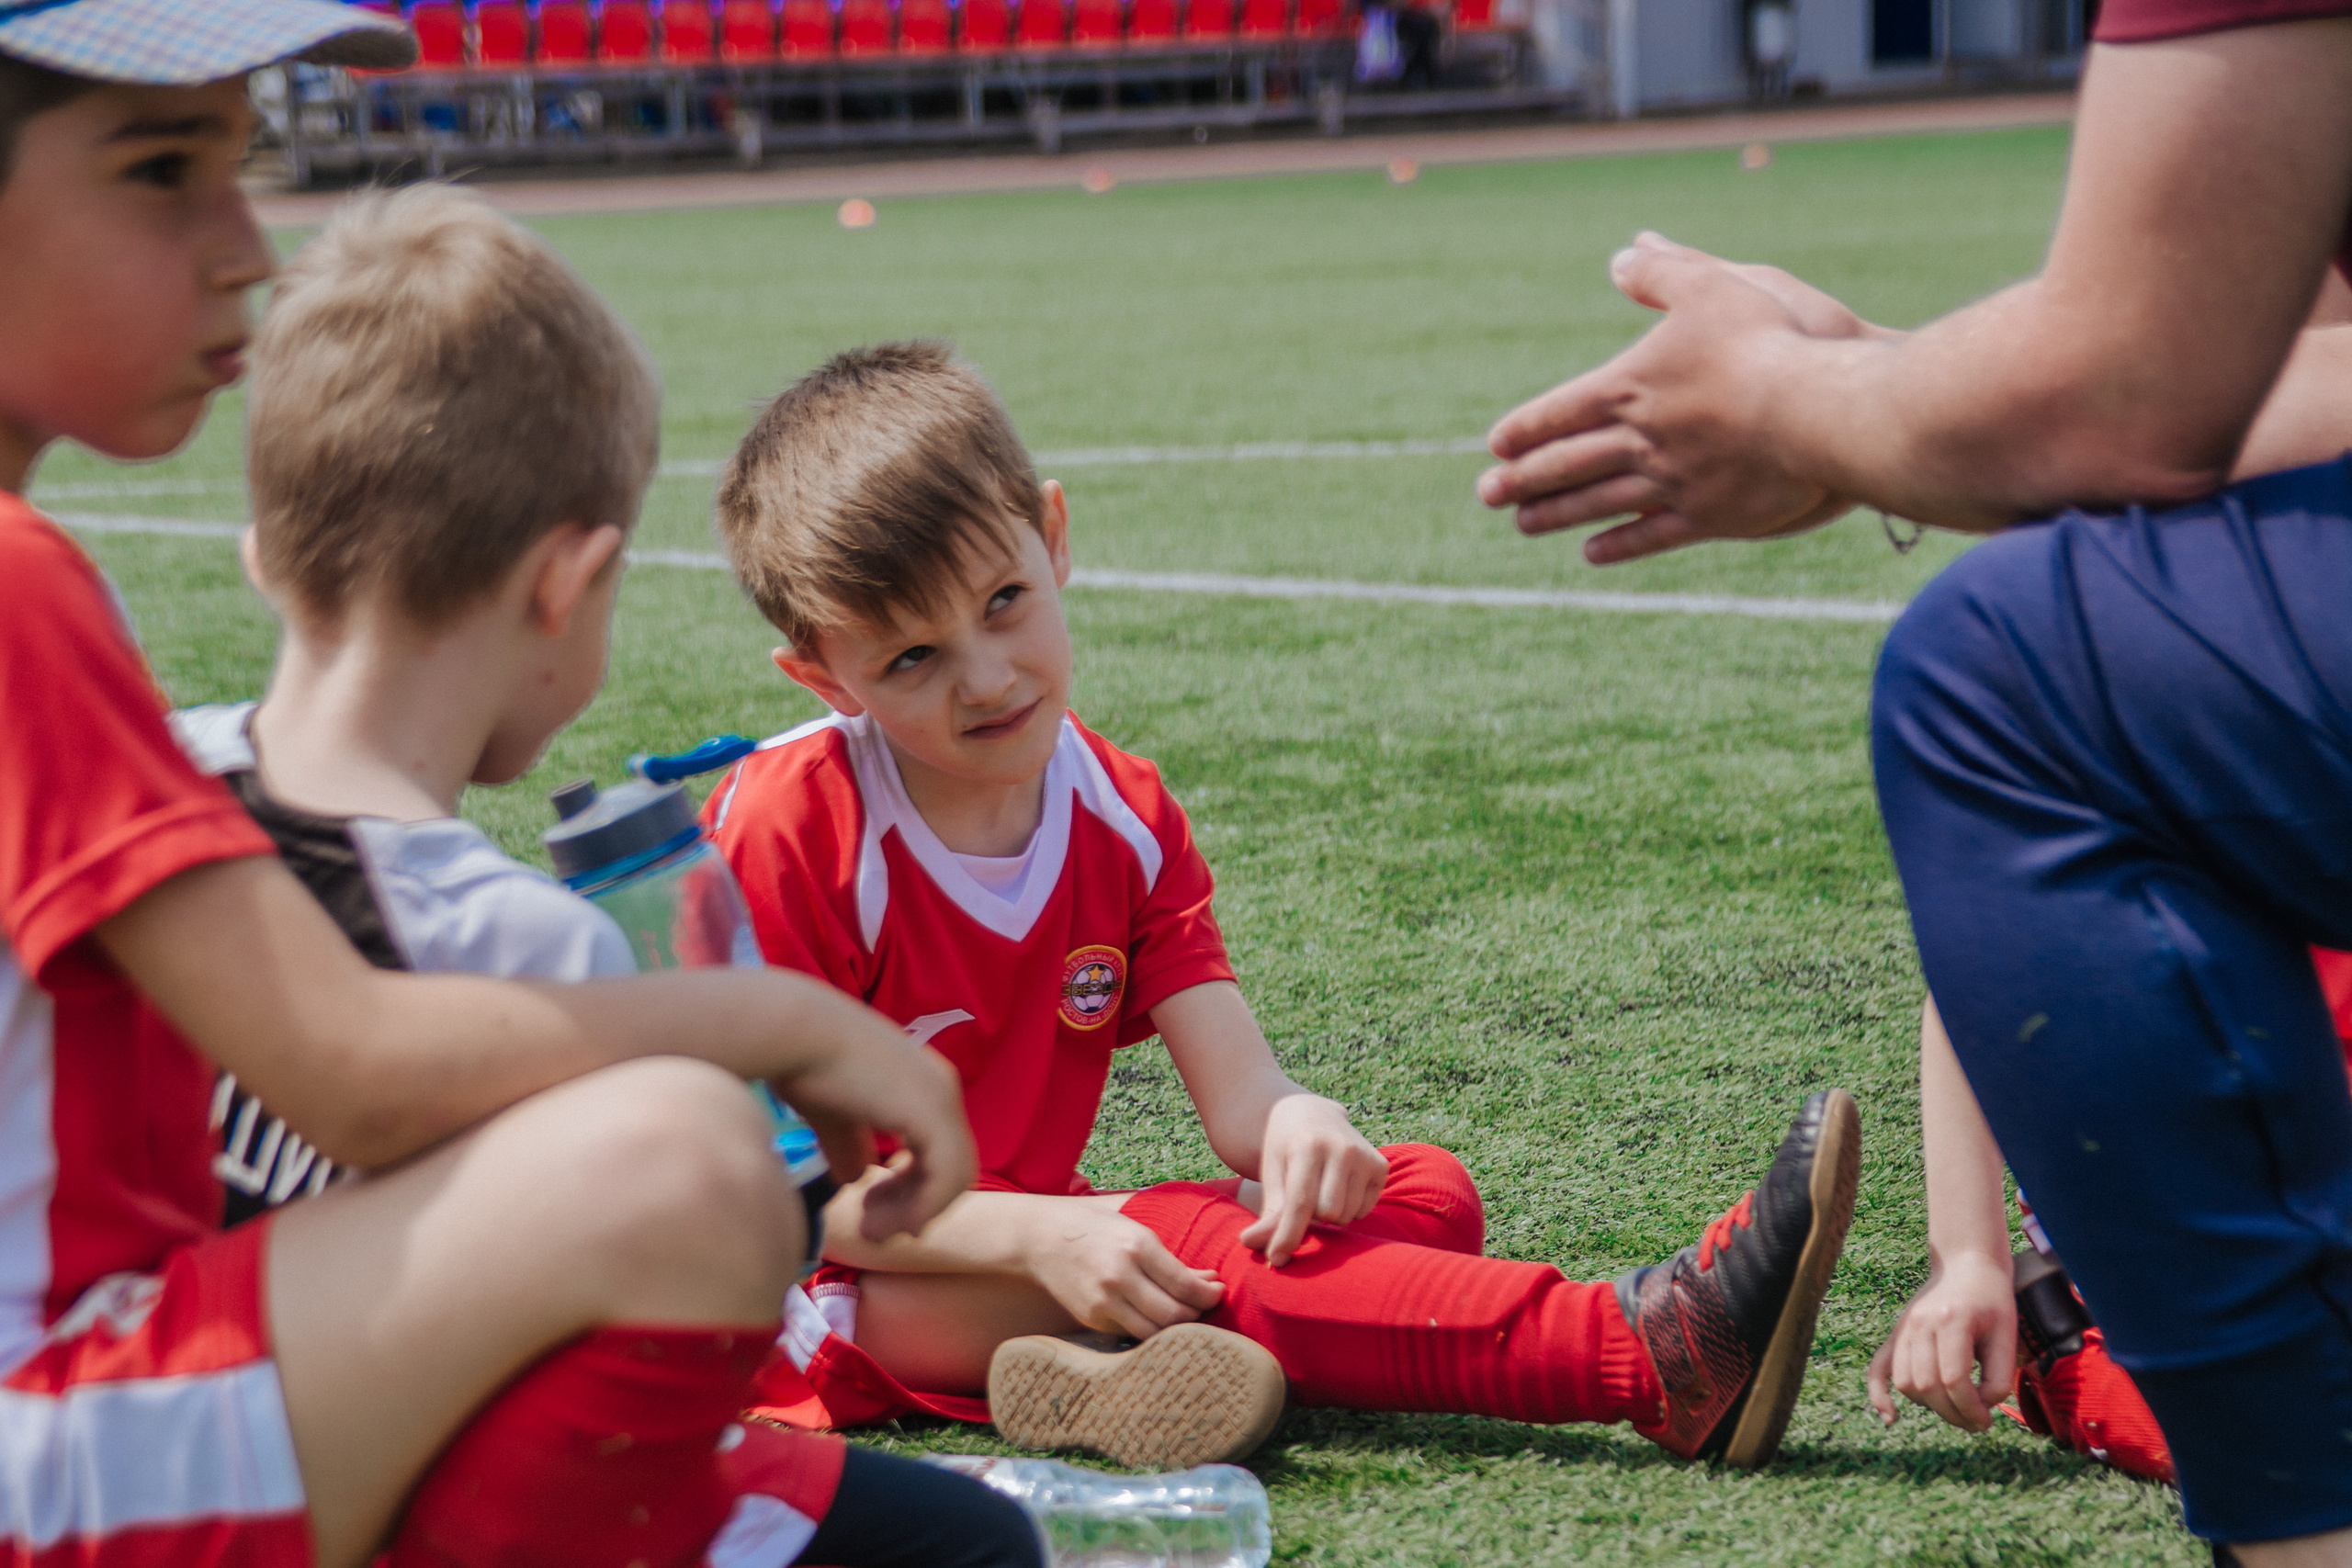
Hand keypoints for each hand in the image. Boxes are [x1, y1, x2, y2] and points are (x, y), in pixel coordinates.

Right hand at [770, 1031, 973, 1242]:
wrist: (792, 1033)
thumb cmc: (802, 1062)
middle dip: (916, 1205)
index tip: (872, 1213)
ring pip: (954, 1177)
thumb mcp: (833, 1114)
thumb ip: (849, 1144)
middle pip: (951, 1167)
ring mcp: (941, 1098)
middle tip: (877, 1231)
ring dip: (915, 1213)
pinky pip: (946, 1177)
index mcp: (921, 1084)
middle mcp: (940, 1087)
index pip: (938, 1150)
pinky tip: (887, 1221)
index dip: (913, 1190)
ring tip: (873, 1230)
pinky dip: (922, 1207)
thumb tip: (854, 1177)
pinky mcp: (932, 1112)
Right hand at [1028, 1206, 1226, 1340]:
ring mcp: (1103, 1301)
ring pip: (1154, 1333)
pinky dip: (1148, 1329)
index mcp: (1136, 1246)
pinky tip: (1154, 1316)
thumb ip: (1171, 1259)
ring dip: (1175, 1329)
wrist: (1040, 1237)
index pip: (1185, 1285)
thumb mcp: (1135, 1230)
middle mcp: (1120, 1276)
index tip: (1218, 1291)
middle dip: (1196, 1315)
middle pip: (1173, 1316)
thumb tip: (1209, 1281)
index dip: (1209, 1295)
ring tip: (1182, 1314)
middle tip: (1203, 1306)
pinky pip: (1130, 1333)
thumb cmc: (1094, 1227)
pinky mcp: (1091, 1317)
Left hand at [1237, 1094, 1387, 1266]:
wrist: (1312, 1113)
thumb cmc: (1285, 1147)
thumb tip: (1250, 1244)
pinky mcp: (1381, 1166)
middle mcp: (1343, 1148)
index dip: (1287, 1235)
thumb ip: (1269, 1210)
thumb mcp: (1272, 1172)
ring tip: (1320, 1188)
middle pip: (1327, 1214)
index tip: (1276, 1260)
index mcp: (1309, 1145)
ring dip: (1329, 1214)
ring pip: (1346, 1216)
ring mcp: (1366, 1156)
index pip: (1301, 1203)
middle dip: (1311, 1217)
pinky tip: (1339, 1186)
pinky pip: (1362, 1212)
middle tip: (1302, 1196)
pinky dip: (1347, 1209)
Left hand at [1477, 232, 1869, 562]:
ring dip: (1556, 514)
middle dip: (1524, 479)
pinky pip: (1652, 535)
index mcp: (1631, 387)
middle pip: (1569, 463)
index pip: (1563, 411)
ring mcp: (1671, 482)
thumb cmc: (1764, 342)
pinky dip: (1618, 544)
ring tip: (1522, 524)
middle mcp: (1641, 440)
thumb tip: (1623, 253)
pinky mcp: (1708, 514)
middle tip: (1487, 494)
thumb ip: (1662, 271)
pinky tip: (1591, 553)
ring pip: (1599, 501)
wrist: (1813, 410)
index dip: (1527, 427)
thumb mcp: (1710, 286)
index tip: (1496, 445)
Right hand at [1867, 1250, 2018, 1432]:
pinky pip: (1878, 1368)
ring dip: (1930, 1406)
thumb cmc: (1992, 1300)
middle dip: (1953, 1414)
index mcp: (1951, 1320)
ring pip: (1905, 1383)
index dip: (1970, 1409)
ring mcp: (1903, 1328)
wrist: (1966, 1263)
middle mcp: (1920, 1324)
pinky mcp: (1896, 1334)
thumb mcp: (2007, 1334)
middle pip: (1927, 1386)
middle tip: (1976, 1423)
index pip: (1953, 1380)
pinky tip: (1890, 1417)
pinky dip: (1879, 1394)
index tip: (1986, 1421)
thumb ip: (1999, 1374)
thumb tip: (1982, 1405)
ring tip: (1954, 1410)